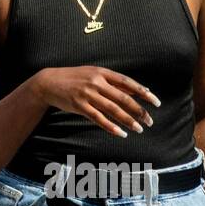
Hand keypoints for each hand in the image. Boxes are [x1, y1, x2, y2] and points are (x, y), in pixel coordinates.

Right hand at [33, 66, 161, 138]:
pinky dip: (110, 127)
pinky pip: (98, 118)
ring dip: (128, 120)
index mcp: (102, 72)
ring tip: (139, 129)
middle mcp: (96, 82)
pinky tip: (120, 133)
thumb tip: (134, 89)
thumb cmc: (74, 78)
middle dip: (139, 111)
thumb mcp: (93, 73)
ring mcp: (87, 94)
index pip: (128, 83)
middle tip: (149, 121)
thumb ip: (112, 81)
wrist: (49, 82)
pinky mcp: (79, 106)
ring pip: (113, 109)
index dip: (143, 93)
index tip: (156, 102)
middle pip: (123, 98)